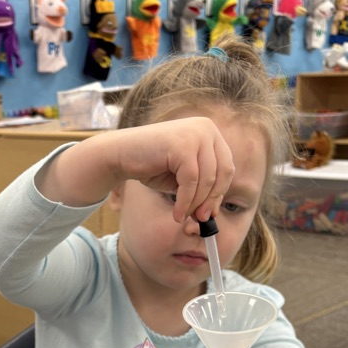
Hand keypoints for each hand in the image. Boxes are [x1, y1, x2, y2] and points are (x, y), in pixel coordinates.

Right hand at [112, 117, 235, 223]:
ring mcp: (195, 133)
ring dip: (195, 204)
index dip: (219, 193)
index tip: (209, 213)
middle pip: (222, 173)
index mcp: (210, 133)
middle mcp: (206, 128)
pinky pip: (191, 181)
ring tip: (183, 216)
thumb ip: (201, 189)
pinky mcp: (182, 144)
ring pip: (207, 179)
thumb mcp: (182, 178)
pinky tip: (177, 214)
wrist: (120, 154)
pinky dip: (185, 202)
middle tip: (200, 219)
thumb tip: (215, 212)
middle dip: (210, 200)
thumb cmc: (151, 166)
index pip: (226, 167)